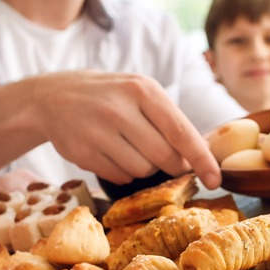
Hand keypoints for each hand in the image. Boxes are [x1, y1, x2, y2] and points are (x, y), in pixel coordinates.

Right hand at [33, 71, 221, 188]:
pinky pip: (119, 177)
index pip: (181, 132)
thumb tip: (199, 159)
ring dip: (144, 167)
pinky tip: (110, 152)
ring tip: (129, 146)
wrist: (53, 96)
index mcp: (143, 90)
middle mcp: (120, 109)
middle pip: (164, 157)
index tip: (216, 179)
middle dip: (173, 165)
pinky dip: (122, 172)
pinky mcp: (82, 152)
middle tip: (166, 158)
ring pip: (142, 170)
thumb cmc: (110, 96)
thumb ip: (169, 121)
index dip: (202, 159)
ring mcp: (98, 131)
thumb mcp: (140, 93)